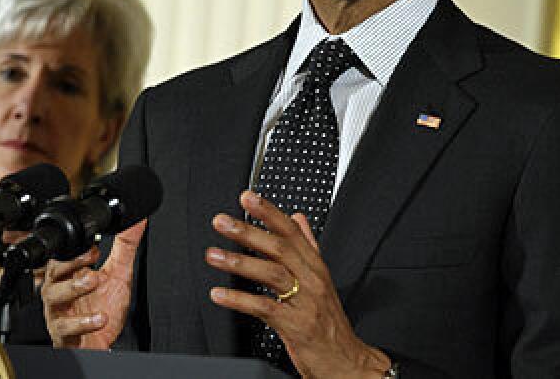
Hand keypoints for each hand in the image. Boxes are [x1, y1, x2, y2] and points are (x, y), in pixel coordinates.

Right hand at [40, 219, 145, 348]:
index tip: (94, 246)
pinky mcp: (63, 335)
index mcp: (70, 276)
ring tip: (94, 281)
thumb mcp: (118, 275)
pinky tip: (99, 318)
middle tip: (91, 263)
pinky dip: (82, 323)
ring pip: (53, 297)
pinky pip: (64, 328)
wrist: (102, 344)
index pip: (62, 256)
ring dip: (73, 288)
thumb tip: (136, 220)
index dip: (74, 251)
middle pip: (52, 273)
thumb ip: (125, 246)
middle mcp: (60, 292)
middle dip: (69, 265)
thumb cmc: (103, 309)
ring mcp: (59, 313)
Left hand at [206, 191, 390, 378]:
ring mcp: (305, 302)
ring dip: (239, 262)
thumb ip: (308, 246)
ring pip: (272, 274)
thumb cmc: (329, 322)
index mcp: (315, 266)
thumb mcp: (322, 278)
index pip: (292, 231)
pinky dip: (239, 301)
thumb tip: (298, 217)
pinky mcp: (296, 326)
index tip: (247, 198)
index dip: (269, 212)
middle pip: (279, 248)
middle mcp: (312, 280)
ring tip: (213, 255)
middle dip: (248, 232)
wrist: (346, 361)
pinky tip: (219, 295)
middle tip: (222, 221)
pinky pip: (264, 308)